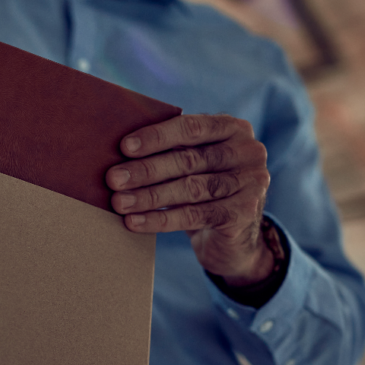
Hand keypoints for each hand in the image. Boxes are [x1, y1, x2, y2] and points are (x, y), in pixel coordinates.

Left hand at [107, 114, 273, 286]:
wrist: (231, 237)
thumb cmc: (200, 191)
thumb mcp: (192, 165)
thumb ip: (170, 151)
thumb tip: (119, 151)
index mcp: (232, 128)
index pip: (192, 127)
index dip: (157, 137)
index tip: (124, 147)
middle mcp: (248, 151)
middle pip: (189, 160)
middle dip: (146, 170)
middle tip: (113, 179)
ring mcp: (251, 182)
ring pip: (191, 189)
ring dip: (149, 196)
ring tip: (119, 202)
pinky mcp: (245, 212)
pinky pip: (195, 216)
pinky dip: (160, 219)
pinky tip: (135, 222)